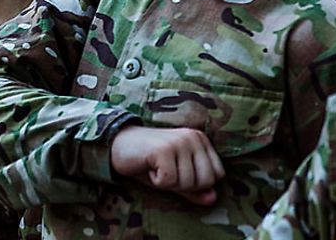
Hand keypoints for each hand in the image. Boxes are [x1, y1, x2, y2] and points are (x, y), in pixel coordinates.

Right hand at [110, 124, 224, 204]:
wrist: (117, 145)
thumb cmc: (149, 162)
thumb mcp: (175, 177)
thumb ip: (195, 189)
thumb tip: (213, 199)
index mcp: (200, 139)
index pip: (217, 174)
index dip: (197, 182)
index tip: (177, 171)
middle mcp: (192, 137)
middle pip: (206, 180)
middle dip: (184, 185)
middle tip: (166, 171)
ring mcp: (178, 142)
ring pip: (187, 183)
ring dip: (168, 183)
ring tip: (156, 167)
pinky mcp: (163, 149)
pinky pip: (169, 181)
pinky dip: (157, 181)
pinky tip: (149, 167)